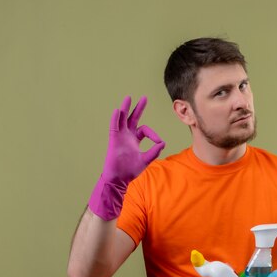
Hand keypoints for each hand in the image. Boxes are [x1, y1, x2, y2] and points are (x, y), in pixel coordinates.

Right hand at [88, 96, 164, 219]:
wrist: (119, 178)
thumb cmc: (130, 170)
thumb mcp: (145, 159)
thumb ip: (154, 151)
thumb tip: (163, 143)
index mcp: (134, 140)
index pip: (144, 129)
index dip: (153, 134)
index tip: (159, 142)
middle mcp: (127, 136)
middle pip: (133, 118)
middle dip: (138, 108)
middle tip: (144, 98)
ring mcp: (119, 137)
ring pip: (122, 119)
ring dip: (125, 108)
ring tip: (128, 98)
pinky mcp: (113, 140)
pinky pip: (114, 127)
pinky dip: (115, 119)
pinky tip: (118, 110)